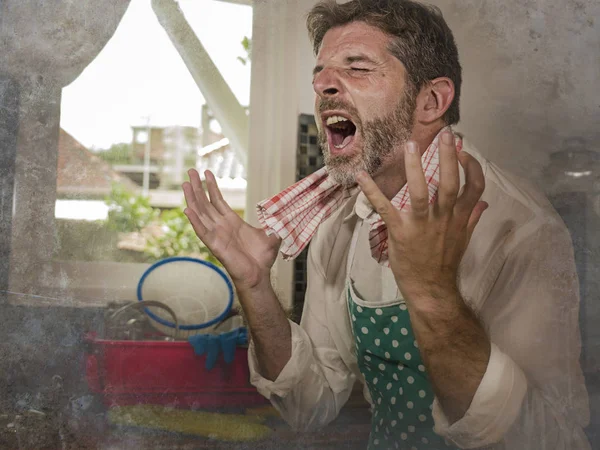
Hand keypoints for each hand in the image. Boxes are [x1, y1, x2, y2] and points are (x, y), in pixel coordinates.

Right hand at [182, 169, 280, 290]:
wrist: (259, 276)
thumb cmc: (262, 258)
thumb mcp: (272, 235)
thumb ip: (275, 224)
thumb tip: (285, 215)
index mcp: (232, 221)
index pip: (217, 200)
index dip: (211, 187)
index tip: (206, 172)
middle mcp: (221, 226)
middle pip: (205, 203)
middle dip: (197, 187)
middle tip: (190, 171)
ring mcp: (216, 235)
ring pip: (200, 213)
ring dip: (192, 199)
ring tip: (185, 184)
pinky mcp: (215, 245)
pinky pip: (202, 231)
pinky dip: (195, 221)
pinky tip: (187, 209)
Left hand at [356, 132, 487, 300]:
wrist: (430, 288)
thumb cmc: (445, 263)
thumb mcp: (463, 240)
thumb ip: (472, 218)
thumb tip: (484, 203)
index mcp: (459, 217)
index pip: (475, 187)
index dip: (472, 167)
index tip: (464, 151)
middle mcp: (443, 218)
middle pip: (449, 183)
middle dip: (449, 157)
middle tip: (445, 134)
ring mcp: (421, 224)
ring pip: (420, 192)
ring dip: (415, 168)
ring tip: (410, 145)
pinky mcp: (400, 231)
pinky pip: (385, 208)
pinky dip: (372, 192)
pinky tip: (362, 176)